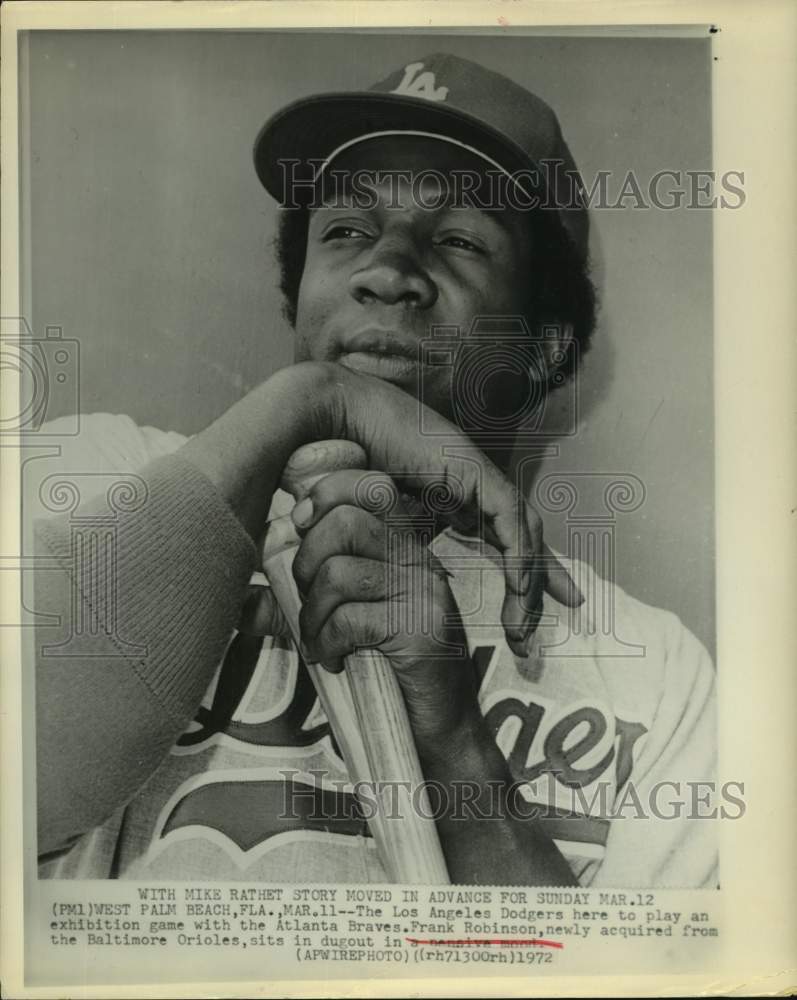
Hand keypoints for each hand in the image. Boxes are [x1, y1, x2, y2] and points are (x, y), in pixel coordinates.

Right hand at [185, 360, 582, 650]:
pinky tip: (519, 588)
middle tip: (551, 620)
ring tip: (523, 626)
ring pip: (524, 533)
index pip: (503, 539)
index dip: (523, 574)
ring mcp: (477, 476)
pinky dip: (519, 553)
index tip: (526, 616)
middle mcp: (473, 486)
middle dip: (543, 580)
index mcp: (455, 496)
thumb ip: (395, 548)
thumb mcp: (379, 522)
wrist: (335, 418)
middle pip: (524, 537)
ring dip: (529, 581)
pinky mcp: (473, 470)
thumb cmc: (344, 466)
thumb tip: (390, 589)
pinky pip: (509, 518)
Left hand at [289, 466, 475, 745]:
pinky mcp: (421, 630)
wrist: (437, 730)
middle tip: (309, 600)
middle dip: (307, 561)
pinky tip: (336, 660)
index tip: (299, 527)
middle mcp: (420, 561)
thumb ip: (295, 609)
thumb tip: (238, 604)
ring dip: (314, 613)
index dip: (325, 495)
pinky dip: (328, 642)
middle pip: (345, 521)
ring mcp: (424, 593)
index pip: (368, 486)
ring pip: (340, 572)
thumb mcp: (338, 628)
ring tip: (320, 639)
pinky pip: (351, 619)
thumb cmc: (386, 674)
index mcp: (403, 548)